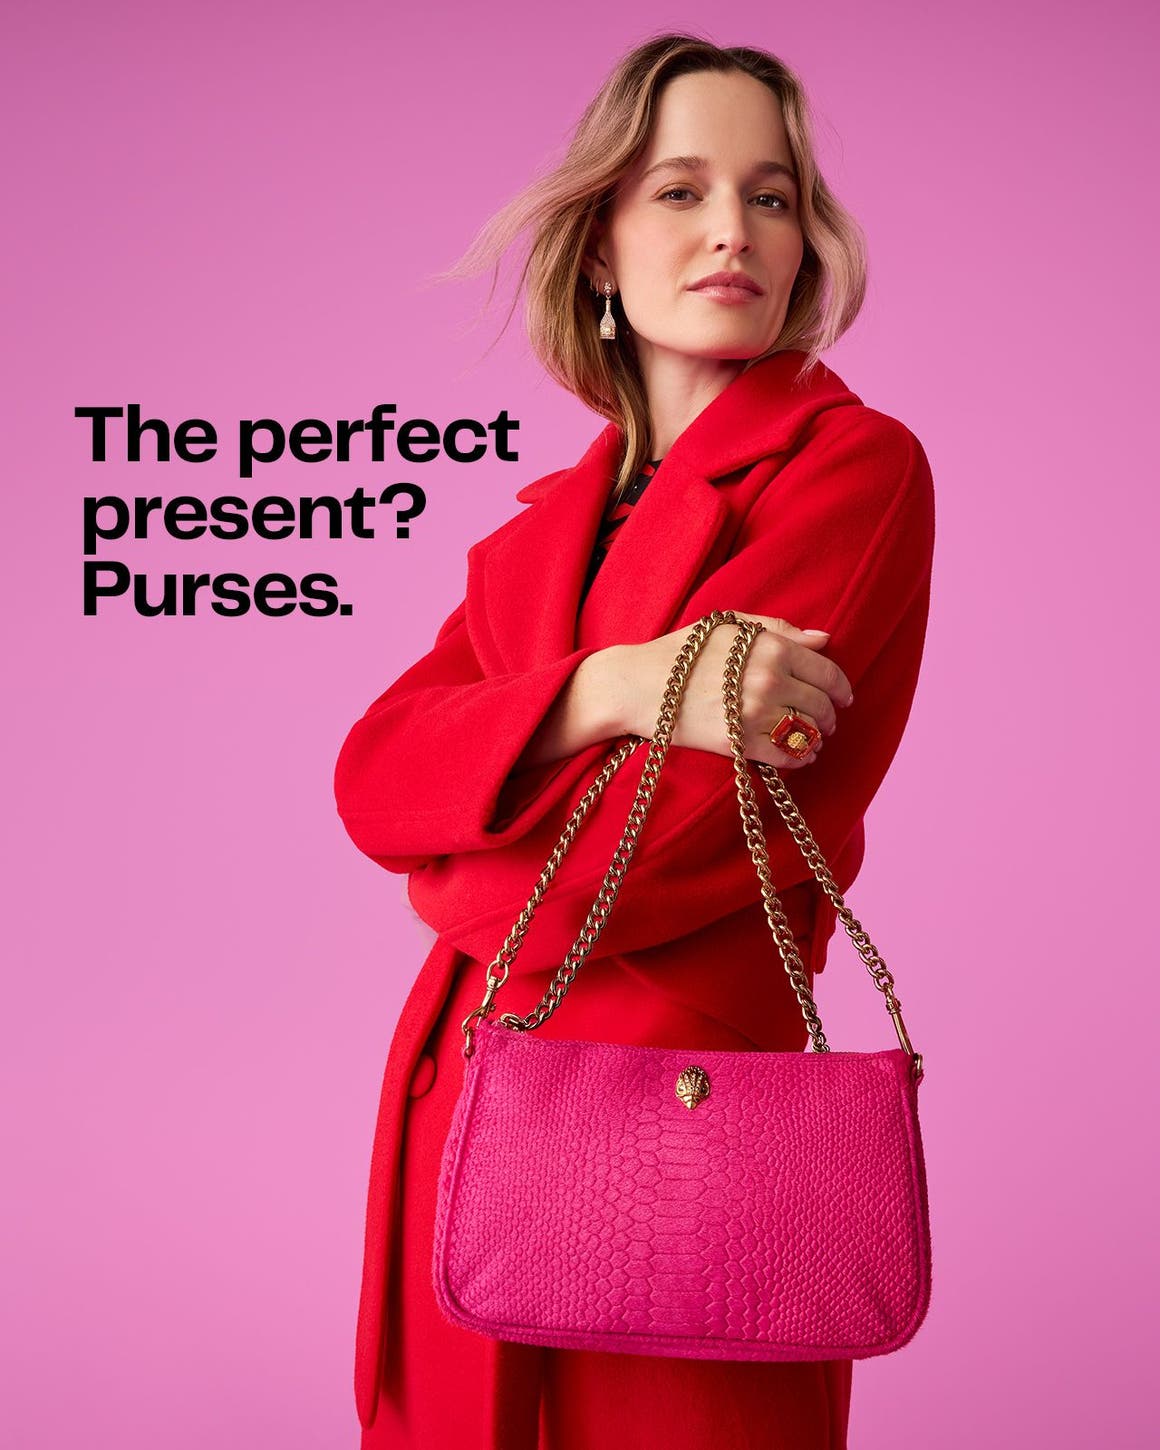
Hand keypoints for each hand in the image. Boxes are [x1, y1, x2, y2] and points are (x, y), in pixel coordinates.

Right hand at [608, 614, 853, 769]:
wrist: (637, 686)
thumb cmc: (680, 652)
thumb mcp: (729, 626)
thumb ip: (778, 629)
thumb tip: (823, 640)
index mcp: (771, 647)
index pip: (827, 672)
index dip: (841, 688)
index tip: (844, 697)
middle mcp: (769, 679)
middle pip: (822, 705)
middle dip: (830, 715)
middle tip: (826, 720)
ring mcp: (756, 713)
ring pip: (809, 731)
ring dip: (817, 737)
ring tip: (813, 738)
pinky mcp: (740, 743)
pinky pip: (788, 755)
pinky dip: (802, 757)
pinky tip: (801, 755)